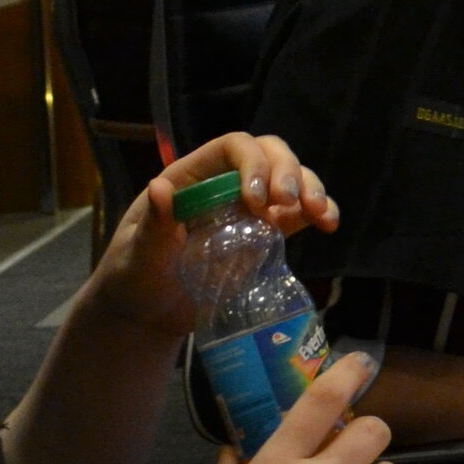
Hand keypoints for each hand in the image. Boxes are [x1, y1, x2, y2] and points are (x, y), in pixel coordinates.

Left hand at [89, 135, 339, 338]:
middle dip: (287, 171)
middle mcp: (226, 183)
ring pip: (291, 178)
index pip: (232, 148)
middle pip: (269, 154)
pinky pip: (299, 214)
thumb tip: (160, 188)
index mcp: (193, 177)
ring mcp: (249, 208)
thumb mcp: (137, 253)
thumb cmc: (134, 277)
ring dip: (311, 187)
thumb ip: (152, 225)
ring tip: (319, 213)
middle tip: (289, 202)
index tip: (257, 199)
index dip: (252, 163)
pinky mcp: (267, 234)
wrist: (148, 315)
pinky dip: (320, 212)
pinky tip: (329, 224)